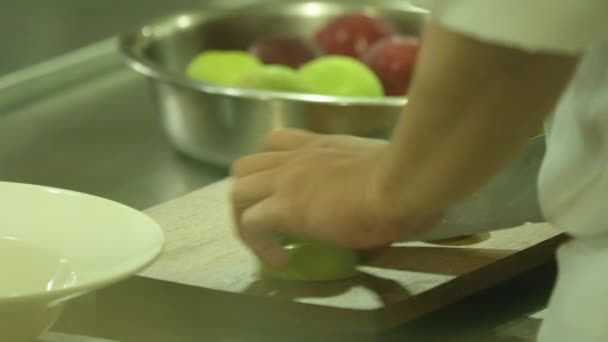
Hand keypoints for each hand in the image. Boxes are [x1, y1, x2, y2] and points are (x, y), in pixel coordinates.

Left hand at [231, 129, 441, 266]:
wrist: (402, 182)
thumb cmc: (408, 179)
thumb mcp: (385, 175)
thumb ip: (379, 186)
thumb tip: (397, 215)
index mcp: (321, 146)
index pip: (278, 142)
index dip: (270, 167)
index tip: (284, 194)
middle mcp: (298, 158)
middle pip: (246, 166)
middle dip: (247, 194)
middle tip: (265, 219)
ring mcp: (287, 181)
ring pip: (237, 191)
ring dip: (243, 217)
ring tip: (264, 241)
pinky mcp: (286, 207)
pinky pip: (251, 225)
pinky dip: (258, 245)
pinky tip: (280, 261)